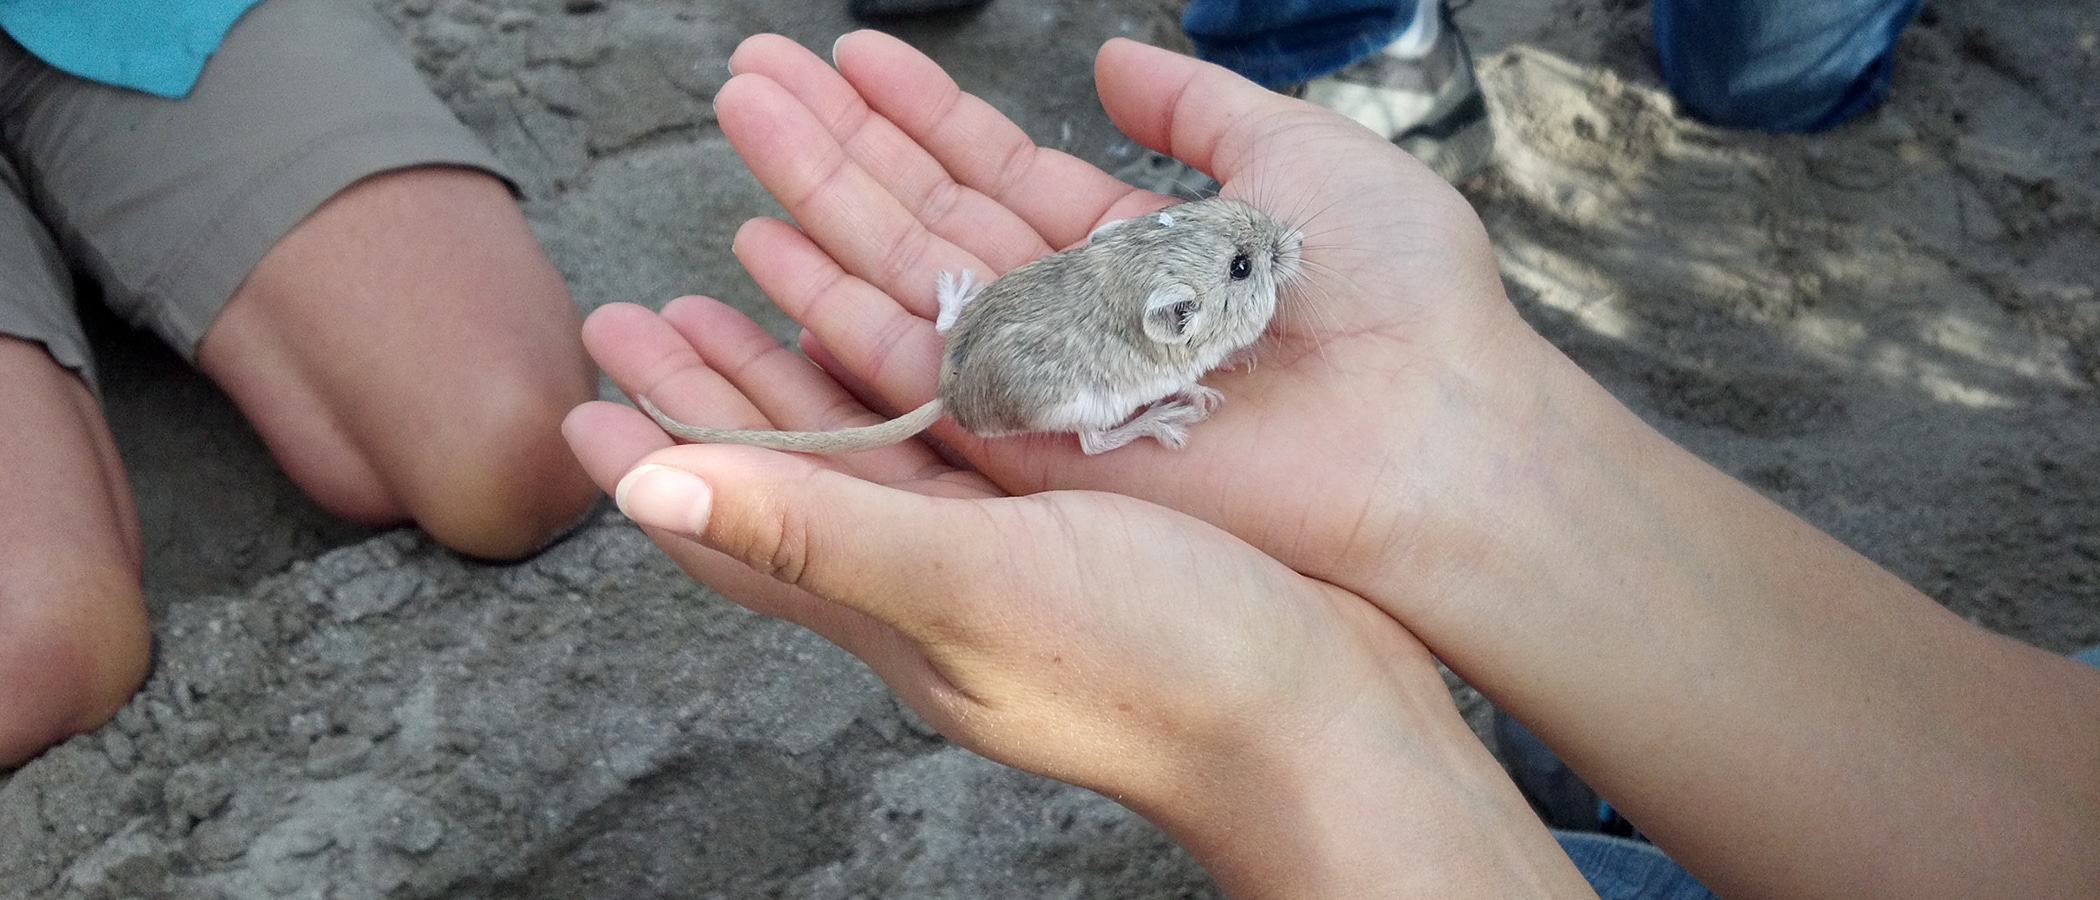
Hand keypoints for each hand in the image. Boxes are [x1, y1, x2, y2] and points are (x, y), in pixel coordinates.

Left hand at [562, 299, 1580, 896]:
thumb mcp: (969, 588)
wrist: (1325, 720)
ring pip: (880, 444)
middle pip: (794, 474)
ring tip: (757, 299)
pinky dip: (928, 375)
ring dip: (811, 370)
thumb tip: (648, 486)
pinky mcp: (1088, 524)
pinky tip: (936, 338)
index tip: (582, 394)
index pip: (736, 526)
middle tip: (650, 319)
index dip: (655, 456)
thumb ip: (813, 534)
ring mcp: (1014, 554)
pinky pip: (971, 435)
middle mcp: (937, 579)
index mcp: (890, 603)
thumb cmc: (1160, 670)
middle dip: (716, 395)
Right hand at [608, 31, 1559, 625]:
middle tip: (746, 72)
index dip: (919, 110)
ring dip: (817, 196)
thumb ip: (1198, 110)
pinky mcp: (1032, 445)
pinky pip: (913, 370)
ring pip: (903, 278)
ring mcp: (1048, 380)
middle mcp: (1075, 315)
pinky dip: (835, 306)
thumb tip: (1115, 56)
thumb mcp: (1300, 161)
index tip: (847, 51)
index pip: (997, 170)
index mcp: (1134, 250)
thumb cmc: (1403, 302)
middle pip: (929, 217)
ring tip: (738, 111)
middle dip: (837, 141)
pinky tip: (768, 241)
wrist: (1439, 437)